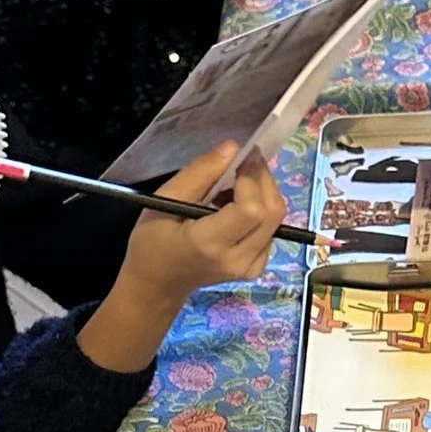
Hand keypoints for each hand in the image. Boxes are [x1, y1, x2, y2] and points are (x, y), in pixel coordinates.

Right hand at [80, 138, 288, 371]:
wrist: (159, 284)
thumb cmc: (154, 241)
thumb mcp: (165, 199)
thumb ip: (200, 173)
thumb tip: (233, 148)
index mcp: (209, 244)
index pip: (251, 209)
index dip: (252, 178)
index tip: (241, 156)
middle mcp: (237, 260)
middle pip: (272, 212)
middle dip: (262, 179)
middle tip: (243, 162)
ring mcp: (250, 268)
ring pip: (276, 220)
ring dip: (262, 193)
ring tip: (235, 184)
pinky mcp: (256, 268)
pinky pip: (271, 230)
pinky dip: (260, 210)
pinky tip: (236, 207)